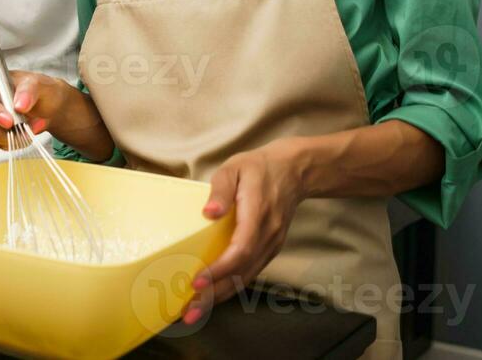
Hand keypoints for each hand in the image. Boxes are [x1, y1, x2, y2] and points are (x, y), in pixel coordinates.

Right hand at [0, 69, 70, 147]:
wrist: (48, 106)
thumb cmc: (39, 90)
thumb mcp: (38, 83)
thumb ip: (28, 90)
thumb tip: (19, 104)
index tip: (9, 120)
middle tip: (19, 130)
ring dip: (9, 137)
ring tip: (28, 130)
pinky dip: (12, 142)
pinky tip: (23, 134)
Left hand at [184, 143, 305, 320]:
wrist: (293, 172)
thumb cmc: (258, 169)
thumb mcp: (234, 167)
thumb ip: (220, 188)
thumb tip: (209, 212)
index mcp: (258, 213)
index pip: (240, 249)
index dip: (219, 269)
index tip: (197, 282)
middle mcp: (268, 235)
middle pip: (241, 272)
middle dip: (214, 295)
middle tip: (188, 312)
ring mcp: (271, 245)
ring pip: (246, 278)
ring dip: (220, 297)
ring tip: (194, 312)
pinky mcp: (269, 249)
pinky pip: (250, 273)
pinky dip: (231, 287)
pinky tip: (213, 296)